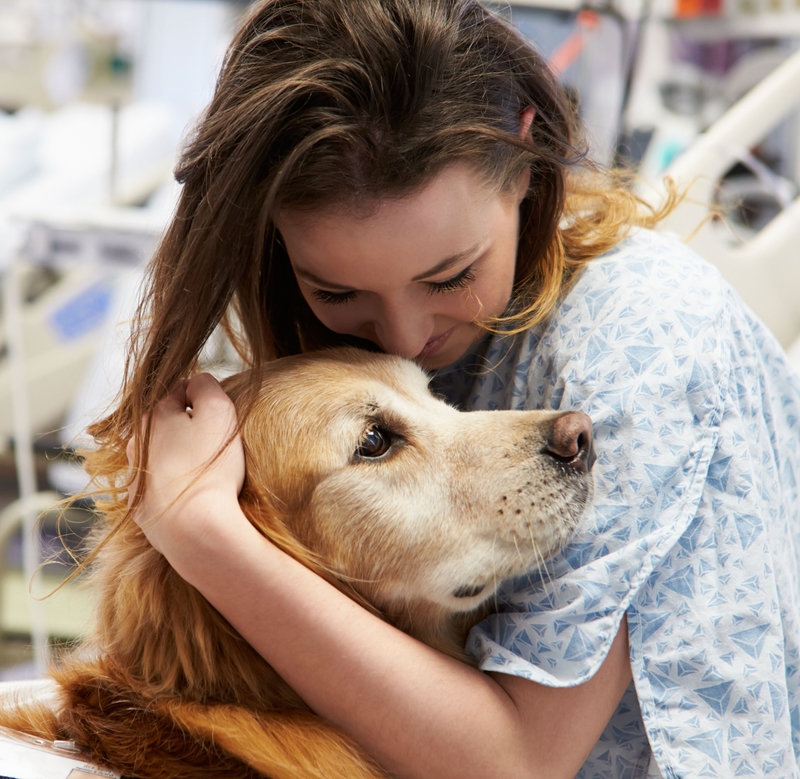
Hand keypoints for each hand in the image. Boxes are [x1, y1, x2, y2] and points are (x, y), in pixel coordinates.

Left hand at [126, 373, 244, 554]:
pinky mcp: (141, 508)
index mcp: (153, 416)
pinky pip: (160, 488)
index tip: (222, 415)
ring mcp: (135, 478)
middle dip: (189, 428)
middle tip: (217, 443)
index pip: (180, 391)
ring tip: (207, 472)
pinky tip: (194, 496)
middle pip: (167, 424)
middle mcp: (136, 444)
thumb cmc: (210, 467)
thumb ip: (206, 385)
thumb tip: (196, 379)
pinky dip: (175, 487)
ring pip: (161, 456)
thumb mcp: (219, 411)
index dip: (204, 399)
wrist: (193, 528)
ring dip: (180, 457)